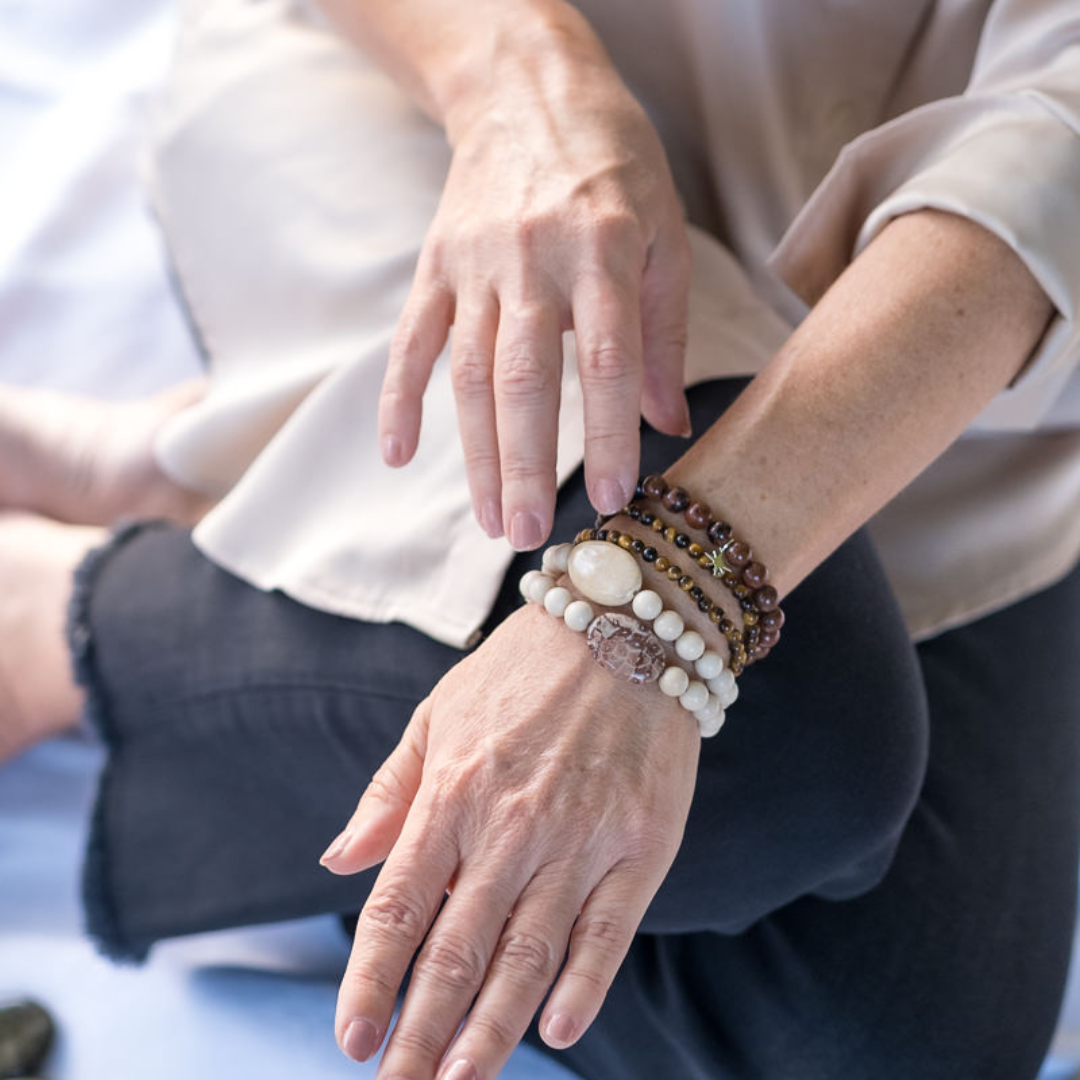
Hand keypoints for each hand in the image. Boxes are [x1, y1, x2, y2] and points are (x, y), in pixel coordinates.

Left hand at [321, 602, 699, 1077]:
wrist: (628, 624)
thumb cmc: (524, 670)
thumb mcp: (440, 712)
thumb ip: (390, 791)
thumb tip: (339, 862)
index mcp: (454, 790)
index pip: (399, 906)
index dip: (371, 980)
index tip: (350, 1039)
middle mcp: (512, 823)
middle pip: (457, 950)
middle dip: (421, 1033)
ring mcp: (582, 837)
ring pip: (528, 954)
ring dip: (491, 1030)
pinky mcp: (643, 844)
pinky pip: (609, 929)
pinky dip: (583, 985)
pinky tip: (557, 1031)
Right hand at [378, 36, 691, 549]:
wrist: (527, 88)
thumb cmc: (613, 164)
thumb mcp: (663, 232)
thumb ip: (665, 331)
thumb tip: (669, 424)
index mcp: (603, 249)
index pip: (608, 359)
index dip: (607, 433)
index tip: (612, 498)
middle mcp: (533, 259)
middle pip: (524, 378)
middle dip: (525, 465)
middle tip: (529, 536)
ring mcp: (474, 264)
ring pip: (470, 373)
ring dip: (475, 455)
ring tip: (489, 521)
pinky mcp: (434, 266)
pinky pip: (411, 338)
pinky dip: (399, 397)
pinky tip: (395, 454)